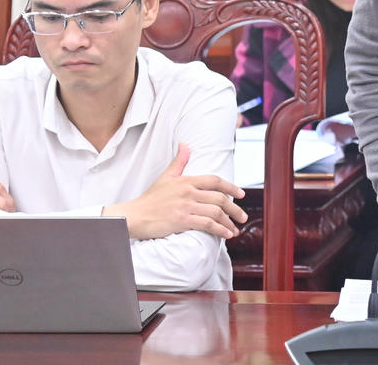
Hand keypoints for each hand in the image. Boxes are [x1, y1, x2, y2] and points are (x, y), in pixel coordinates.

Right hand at [104, 143, 246, 239]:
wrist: (135, 215)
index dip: (231, 187)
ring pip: (216, 212)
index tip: (241, 194)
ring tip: (235, 229)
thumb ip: (179, 162)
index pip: (215, 180)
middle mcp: (189, 192)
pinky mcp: (182, 220)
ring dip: (229, 222)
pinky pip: (206, 224)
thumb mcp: (165, 176)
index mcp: (186, 180)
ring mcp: (186, 206)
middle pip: (219, 198)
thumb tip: (184, 144)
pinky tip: (226, 234)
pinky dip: (219, 230)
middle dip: (235, 209)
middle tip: (242, 216)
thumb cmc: (150, 198)